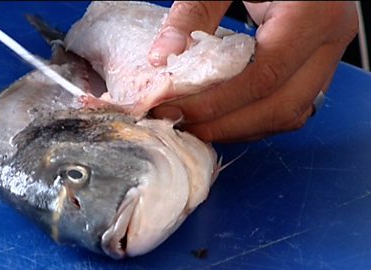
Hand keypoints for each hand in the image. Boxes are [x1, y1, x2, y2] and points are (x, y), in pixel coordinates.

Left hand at [148, 1, 357, 142]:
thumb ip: (194, 12)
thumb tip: (162, 57)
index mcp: (313, 13)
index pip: (264, 76)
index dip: (215, 103)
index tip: (174, 108)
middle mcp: (330, 39)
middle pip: (279, 106)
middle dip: (224, 125)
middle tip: (180, 123)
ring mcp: (328, 55)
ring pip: (288, 114)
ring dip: (238, 128)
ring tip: (195, 125)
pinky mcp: (317, 66)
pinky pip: (289, 107)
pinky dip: (252, 119)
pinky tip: (220, 117)